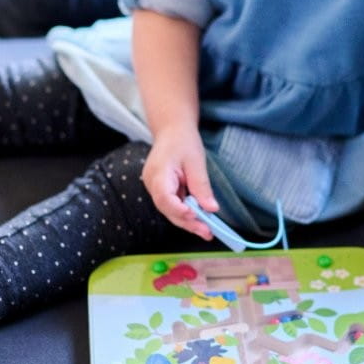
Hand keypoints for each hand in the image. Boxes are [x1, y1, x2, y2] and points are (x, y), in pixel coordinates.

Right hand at [142, 124, 218, 239]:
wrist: (172, 130)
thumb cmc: (183, 142)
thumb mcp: (196, 162)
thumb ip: (201, 186)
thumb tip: (211, 209)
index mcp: (158, 174)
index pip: (164, 198)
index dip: (179, 210)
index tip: (195, 216)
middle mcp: (152, 184)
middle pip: (168, 210)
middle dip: (188, 223)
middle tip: (208, 233)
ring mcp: (155, 188)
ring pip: (170, 211)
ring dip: (188, 221)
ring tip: (207, 231)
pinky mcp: (161, 191)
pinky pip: (173, 206)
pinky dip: (186, 213)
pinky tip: (200, 219)